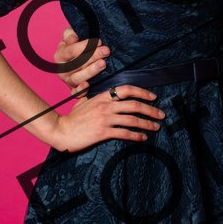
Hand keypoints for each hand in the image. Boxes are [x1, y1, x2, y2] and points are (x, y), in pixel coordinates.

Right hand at [50, 85, 164, 152]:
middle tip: (161, 114)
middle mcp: (106, 106)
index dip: (142, 92)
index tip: (153, 97)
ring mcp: (105, 119)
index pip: (127, 89)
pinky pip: (124, 133)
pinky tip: (143, 138)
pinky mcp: (103, 132)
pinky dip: (136, 136)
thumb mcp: (81, 100)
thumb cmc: (72, 117)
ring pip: (132, 120)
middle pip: (134, 105)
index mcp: (103, 96)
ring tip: (156, 127)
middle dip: (151, 110)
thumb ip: (87, 93)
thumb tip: (86, 85)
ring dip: (147, 124)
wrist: (61, 131)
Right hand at [54, 27, 110, 93]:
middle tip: (106, 51)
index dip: (85, 46)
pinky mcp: (74, 90)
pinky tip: (88, 85)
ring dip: (91, 71)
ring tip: (103, 63)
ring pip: (77, 78)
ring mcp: (68, 81)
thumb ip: (70, 34)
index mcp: (60, 55)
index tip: (99, 41)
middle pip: (76, 64)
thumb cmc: (76, 46)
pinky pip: (75, 93)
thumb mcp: (71, 36)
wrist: (79, 59)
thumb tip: (73, 39)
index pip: (71, 50)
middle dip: (93, 56)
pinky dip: (81, 91)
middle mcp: (62, 69)